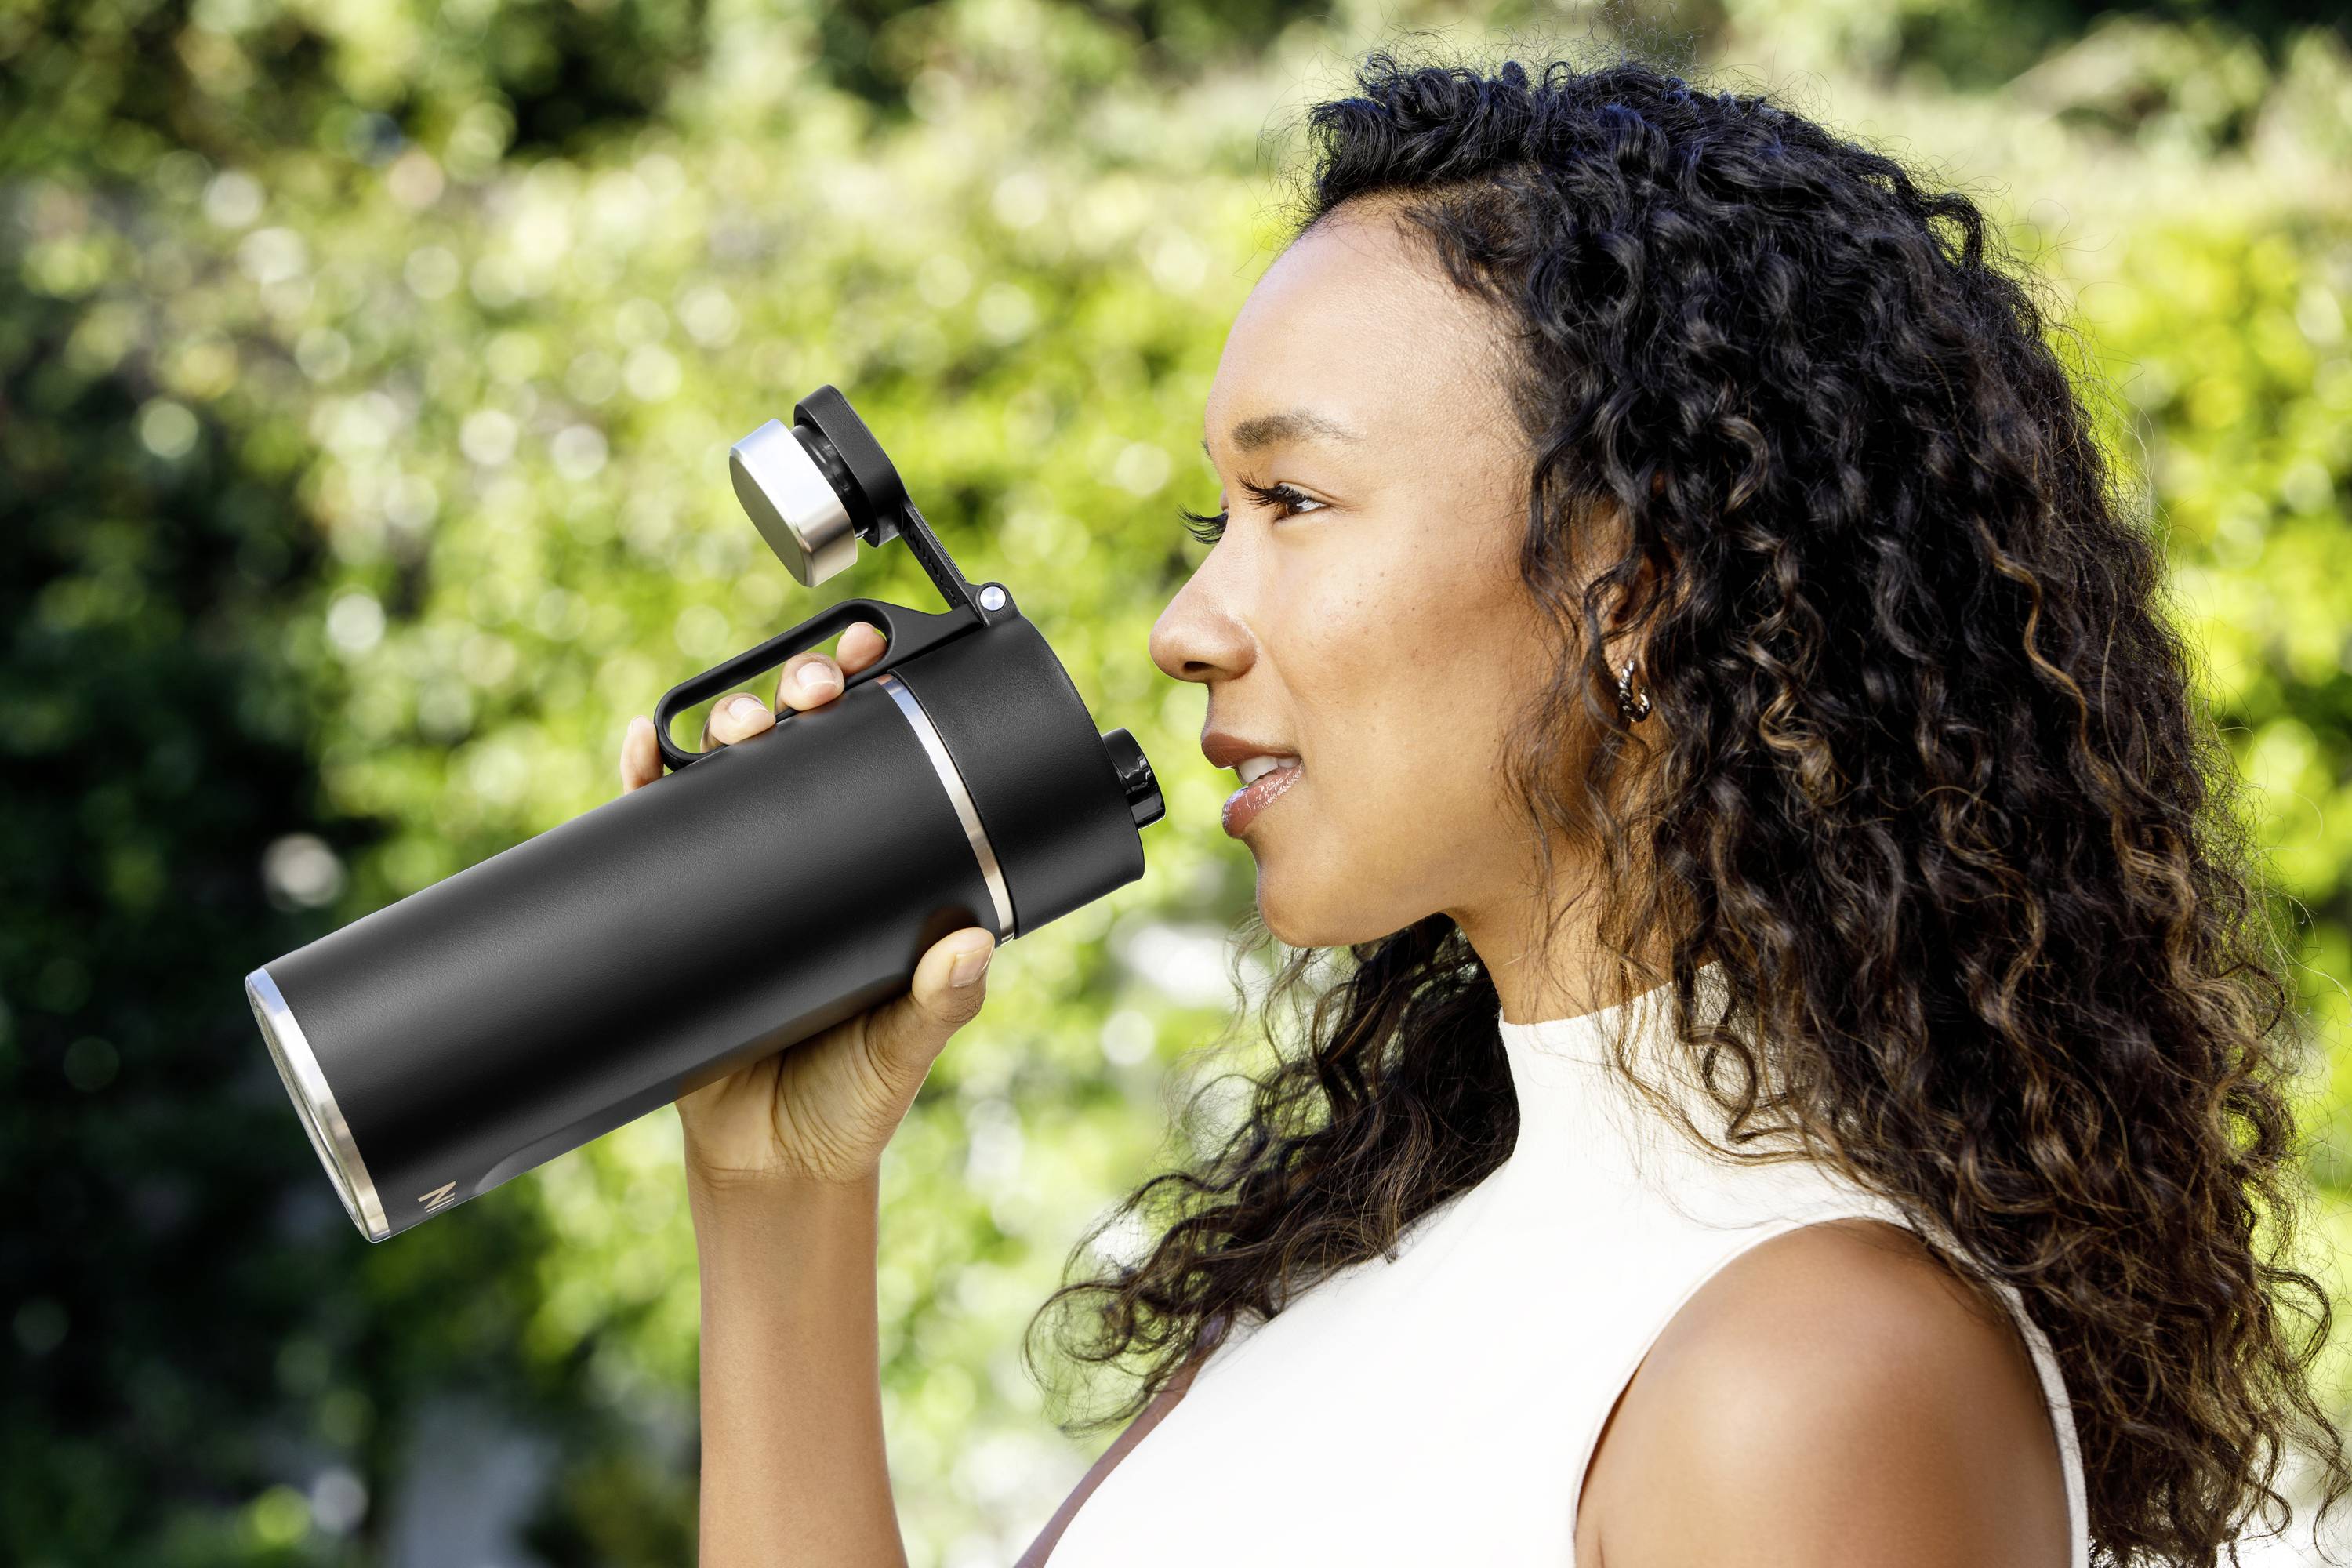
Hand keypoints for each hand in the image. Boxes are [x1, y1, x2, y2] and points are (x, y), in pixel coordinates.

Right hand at [618, 621, 998, 1189]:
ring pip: (731, 774)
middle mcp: (807, 861)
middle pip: (803, 750)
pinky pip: (654, 833)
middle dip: (804, 698)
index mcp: (874, 874)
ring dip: (731, 723)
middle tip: (815, 690)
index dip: (878, 703)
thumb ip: (941, 1001)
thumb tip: (971, 945)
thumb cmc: (853, 1099)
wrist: (770, 1164)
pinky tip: (647, 747)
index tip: (881, 657)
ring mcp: (740, 877)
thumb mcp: (907, 1046)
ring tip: (744, 720)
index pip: (879, 766)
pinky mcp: (677, 910)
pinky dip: (646, 781)